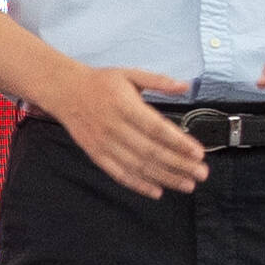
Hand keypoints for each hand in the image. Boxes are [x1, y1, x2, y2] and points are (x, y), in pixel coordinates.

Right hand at [51, 59, 211, 198]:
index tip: (198, 152)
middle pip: (150, 151)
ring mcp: (103, 142)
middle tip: (201, 173)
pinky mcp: (95, 153)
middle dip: (179, 164)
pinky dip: (137, 184)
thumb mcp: (130, 73)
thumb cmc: (99, 82)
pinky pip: (118, 173)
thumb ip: (158, 81)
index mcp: (124, 105)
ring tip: (187, 184)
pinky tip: (156, 191)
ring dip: (164, 177)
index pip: (155, 128)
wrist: (63, 90)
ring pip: (137, 165)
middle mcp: (114, 126)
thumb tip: (185, 86)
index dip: (178, 142)